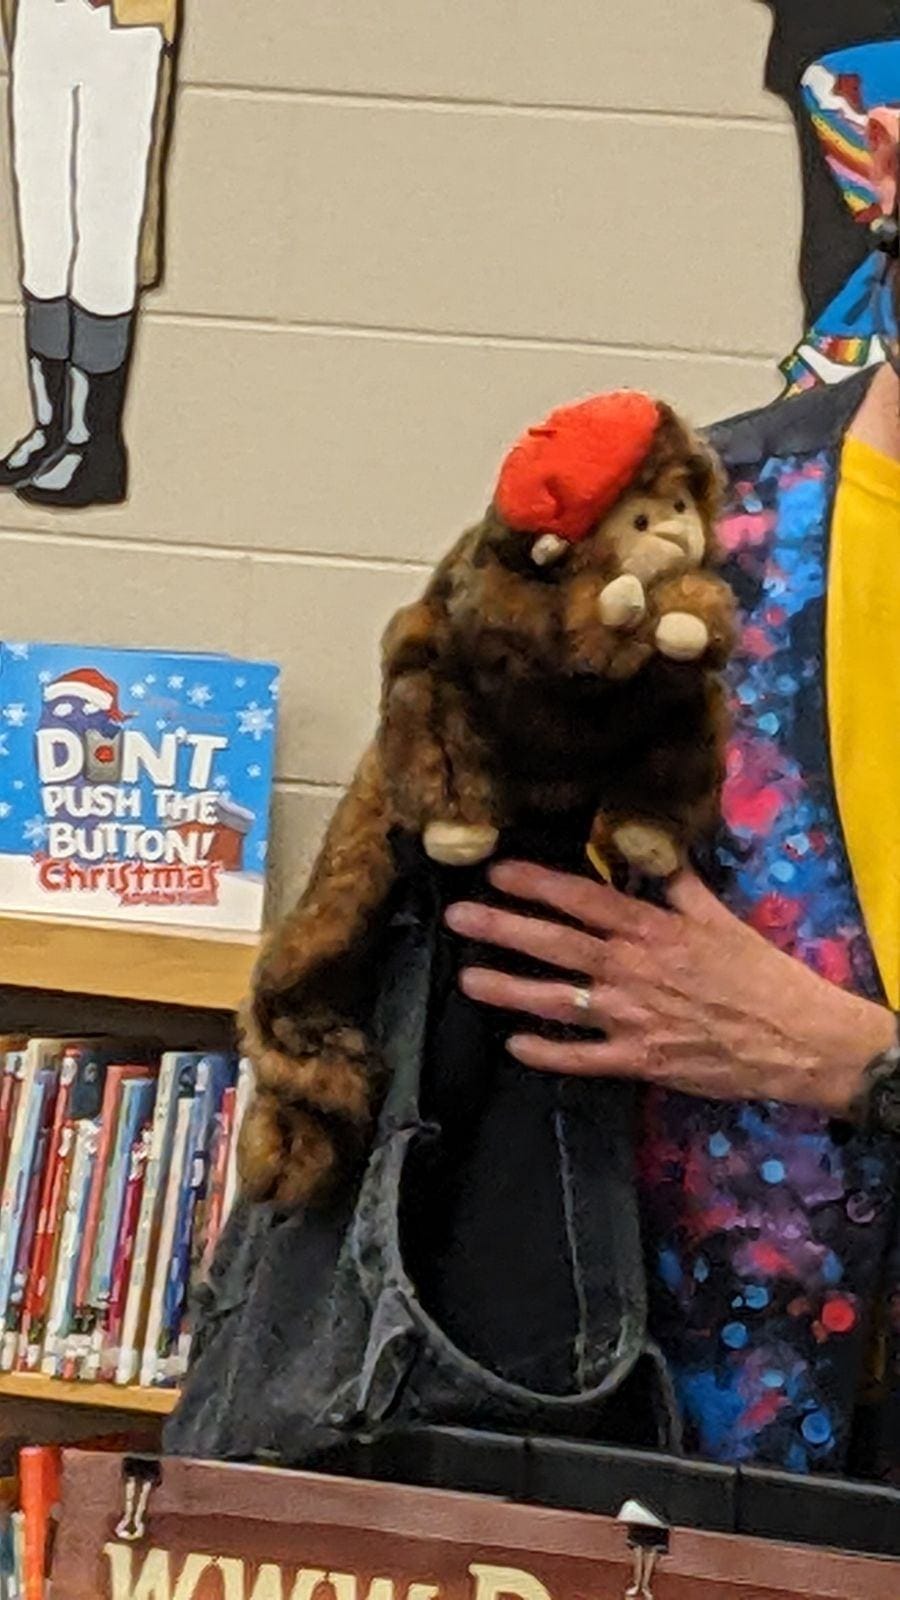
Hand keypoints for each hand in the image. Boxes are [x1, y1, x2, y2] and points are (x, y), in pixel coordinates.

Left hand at [445, 862, 894, 1117]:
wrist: (792, 1038)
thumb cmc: (758, 974)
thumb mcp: (719, 918)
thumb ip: (677, 885)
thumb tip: (650, 848)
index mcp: (652, 930)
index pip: (583, 899)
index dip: (536, 883)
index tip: (496, 871)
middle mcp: (632, 969)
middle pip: (556, 944)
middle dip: (502, 928)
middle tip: (459, 917)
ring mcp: (630, 1017)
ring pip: (558, 1000)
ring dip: (509, 990)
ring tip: (468, 981)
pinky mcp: (637, 1059)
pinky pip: (582, 1058)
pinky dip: (546, 1053)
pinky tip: (514, 1045)